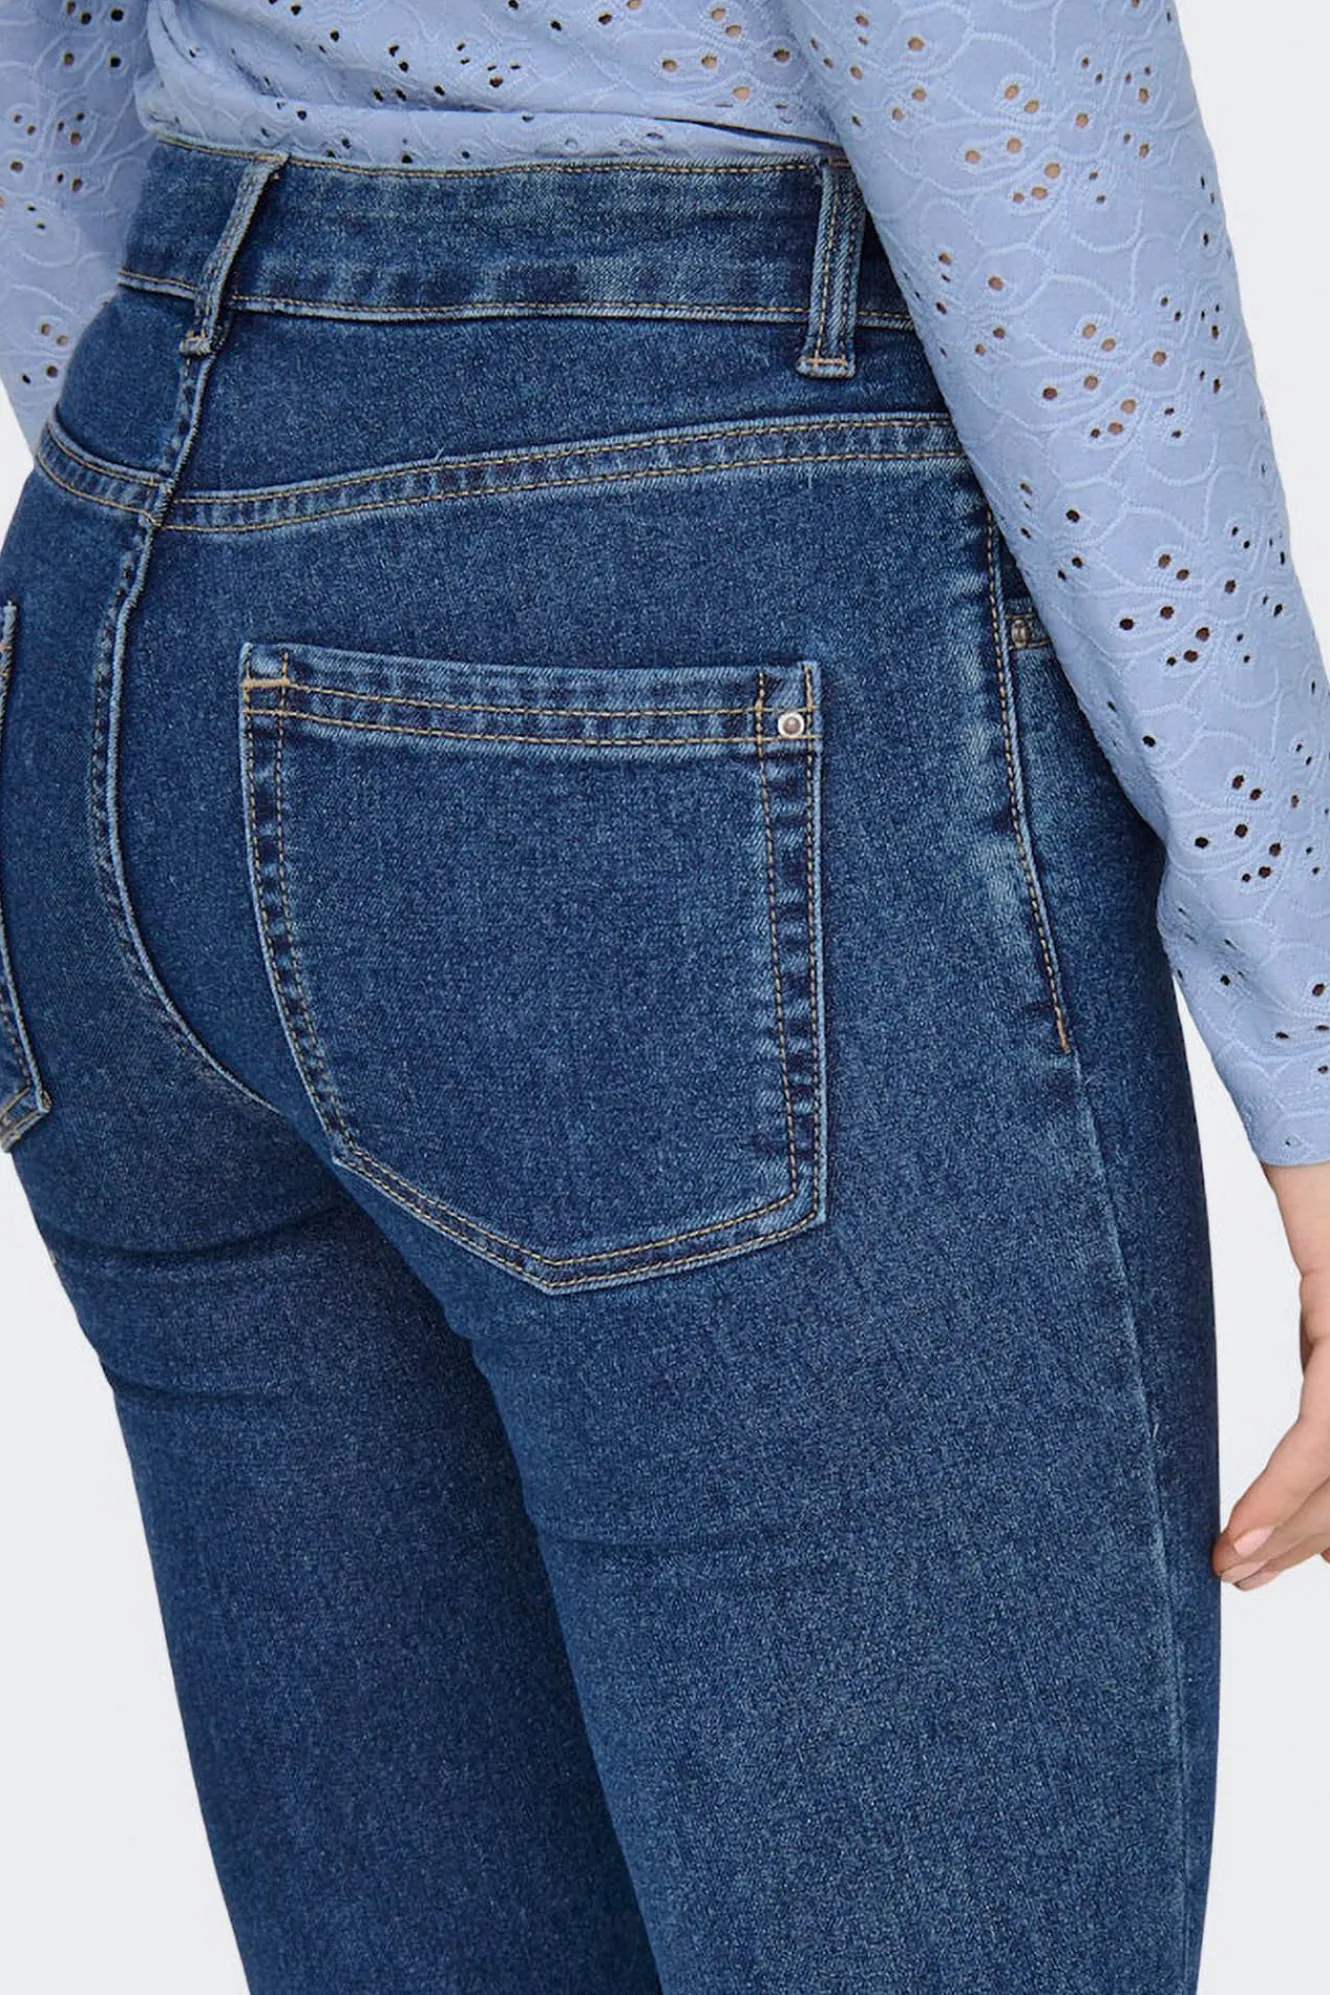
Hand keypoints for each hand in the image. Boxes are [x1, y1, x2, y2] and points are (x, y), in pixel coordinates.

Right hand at [1212, 1158, 1329, 1589]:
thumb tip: (1311, 1440)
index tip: (1291, 1559)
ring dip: (1284, 1534)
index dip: (1323, 1519)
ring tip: (1230, 1569)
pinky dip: (1281, 1494)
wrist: (1323, 1129)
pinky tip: (1243, 1532)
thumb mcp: (1327, 1310)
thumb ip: (1326, 1368)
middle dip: (1304, 1540)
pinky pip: (1326, 1438)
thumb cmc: (1325, 1203)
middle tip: (1242, 1577)